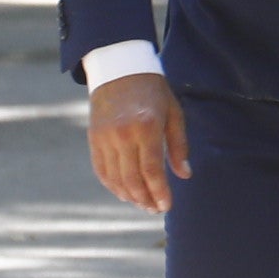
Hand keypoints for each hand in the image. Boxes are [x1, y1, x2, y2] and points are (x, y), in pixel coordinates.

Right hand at [88, 73, 188, 212]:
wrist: (120, 68)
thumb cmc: (153, 91)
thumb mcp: (173, 113)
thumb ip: (179, 146)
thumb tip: (185, 175)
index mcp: (147, 127)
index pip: (152, 171)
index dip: (159, 193)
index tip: (166, 206)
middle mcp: (123, 134)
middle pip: (132, 179)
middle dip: (145, 199)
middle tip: (155, 209)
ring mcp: (105, 137)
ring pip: (115, 179)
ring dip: (129, 196)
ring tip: (142, 204)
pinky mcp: (94, 138)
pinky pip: (101, 170)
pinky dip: (112, 185)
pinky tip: (124, 193)